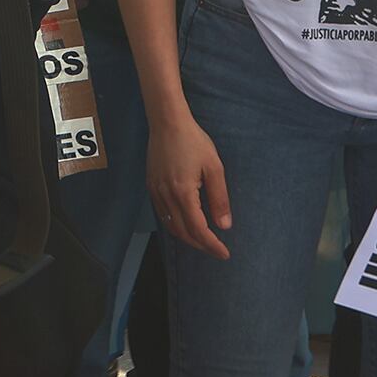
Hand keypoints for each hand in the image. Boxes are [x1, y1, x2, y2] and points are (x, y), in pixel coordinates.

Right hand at [147, 109, 230, 258]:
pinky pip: (163, 214)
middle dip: (200, 245)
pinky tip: (186, 223)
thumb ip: (219, 198)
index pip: (198, 229)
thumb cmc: (193, 141)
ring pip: (171, 225)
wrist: (167, 122)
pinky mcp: (151, 186)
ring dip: (187, 237)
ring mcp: (156, 192)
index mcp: (183, 193)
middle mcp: (166, 196)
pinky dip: (175, 225)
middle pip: (183, 232)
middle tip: (216, 250)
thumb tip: (224, 226)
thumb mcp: (214, 168)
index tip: (224, 253)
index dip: (212, 245)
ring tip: (203, 241)